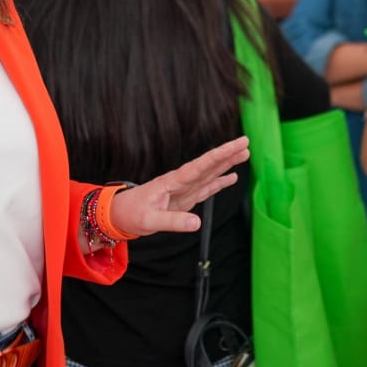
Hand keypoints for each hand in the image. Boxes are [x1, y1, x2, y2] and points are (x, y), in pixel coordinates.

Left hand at [108, 136, 250, 236]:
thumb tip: (197, 224)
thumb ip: (173, 222)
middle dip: (227, 154)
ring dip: (226, 164)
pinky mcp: (185, 198)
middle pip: (208, 165)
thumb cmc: (132, 214)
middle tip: (246, 142)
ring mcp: (184, 189)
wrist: (120, 214)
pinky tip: (232, 177)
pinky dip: (220, 182)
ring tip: (244, 154)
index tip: (235, 145)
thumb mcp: (150, 221)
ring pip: (210, 174)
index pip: (200, 165)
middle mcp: (181, 182)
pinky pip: (206, 188)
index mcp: (173, 181)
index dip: (219, 155)